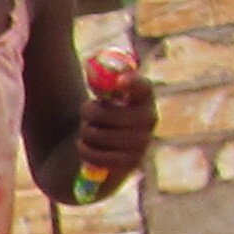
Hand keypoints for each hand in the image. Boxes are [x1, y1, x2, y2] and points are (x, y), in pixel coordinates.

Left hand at [73, 63, 155, 191]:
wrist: (103, 151)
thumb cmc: (102, 118)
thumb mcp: (103, 99)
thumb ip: (104, 86)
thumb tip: (97, 71)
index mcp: (143, 98)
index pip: (143, 87)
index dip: (133, 83)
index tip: (119, 82)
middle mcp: (149, 119)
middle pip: (113, 114)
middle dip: (90, 113)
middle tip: (84, 112)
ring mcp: (143, 142)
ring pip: (103, 135)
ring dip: (86, 132)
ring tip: (85, 131)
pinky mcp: (132, 163)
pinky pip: (101, 156)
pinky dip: (86, 150)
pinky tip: (83, 146)